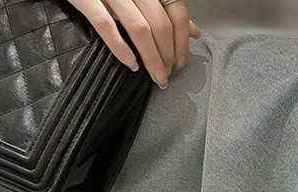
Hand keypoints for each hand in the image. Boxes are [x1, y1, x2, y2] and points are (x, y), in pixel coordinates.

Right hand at [65, 1, 201, 88]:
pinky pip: (105, 24)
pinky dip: (120, 47)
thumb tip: (192, 31)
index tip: (180, 63)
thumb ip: (165, 10)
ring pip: (140, 28)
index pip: (176, 14)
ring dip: (151, 58)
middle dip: (167, 56)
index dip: (181, 43)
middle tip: (166, 74)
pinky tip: (131, 64)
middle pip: (161, 25)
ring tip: (155, 75)